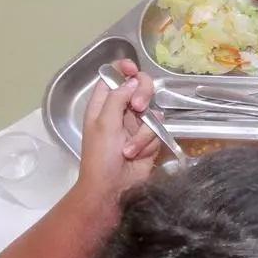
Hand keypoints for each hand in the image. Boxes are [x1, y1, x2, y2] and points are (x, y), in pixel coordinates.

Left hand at [75, 59, 160, 208]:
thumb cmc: (100, 156)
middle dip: (142, 96)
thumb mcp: (104, 123)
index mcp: (102, 104)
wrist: (112, 188)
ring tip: (129, 148)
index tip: (133, 70)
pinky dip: (147, 143)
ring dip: (142, 132)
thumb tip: (132, 81)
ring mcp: (136, 125)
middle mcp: (120, 111)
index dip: (124, 69)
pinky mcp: (149, 139)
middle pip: (139, 87)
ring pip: (151, 111)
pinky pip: (157, 130)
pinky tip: (137, 155)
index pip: (114, 76)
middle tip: (138, 107)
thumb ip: (117, 98)